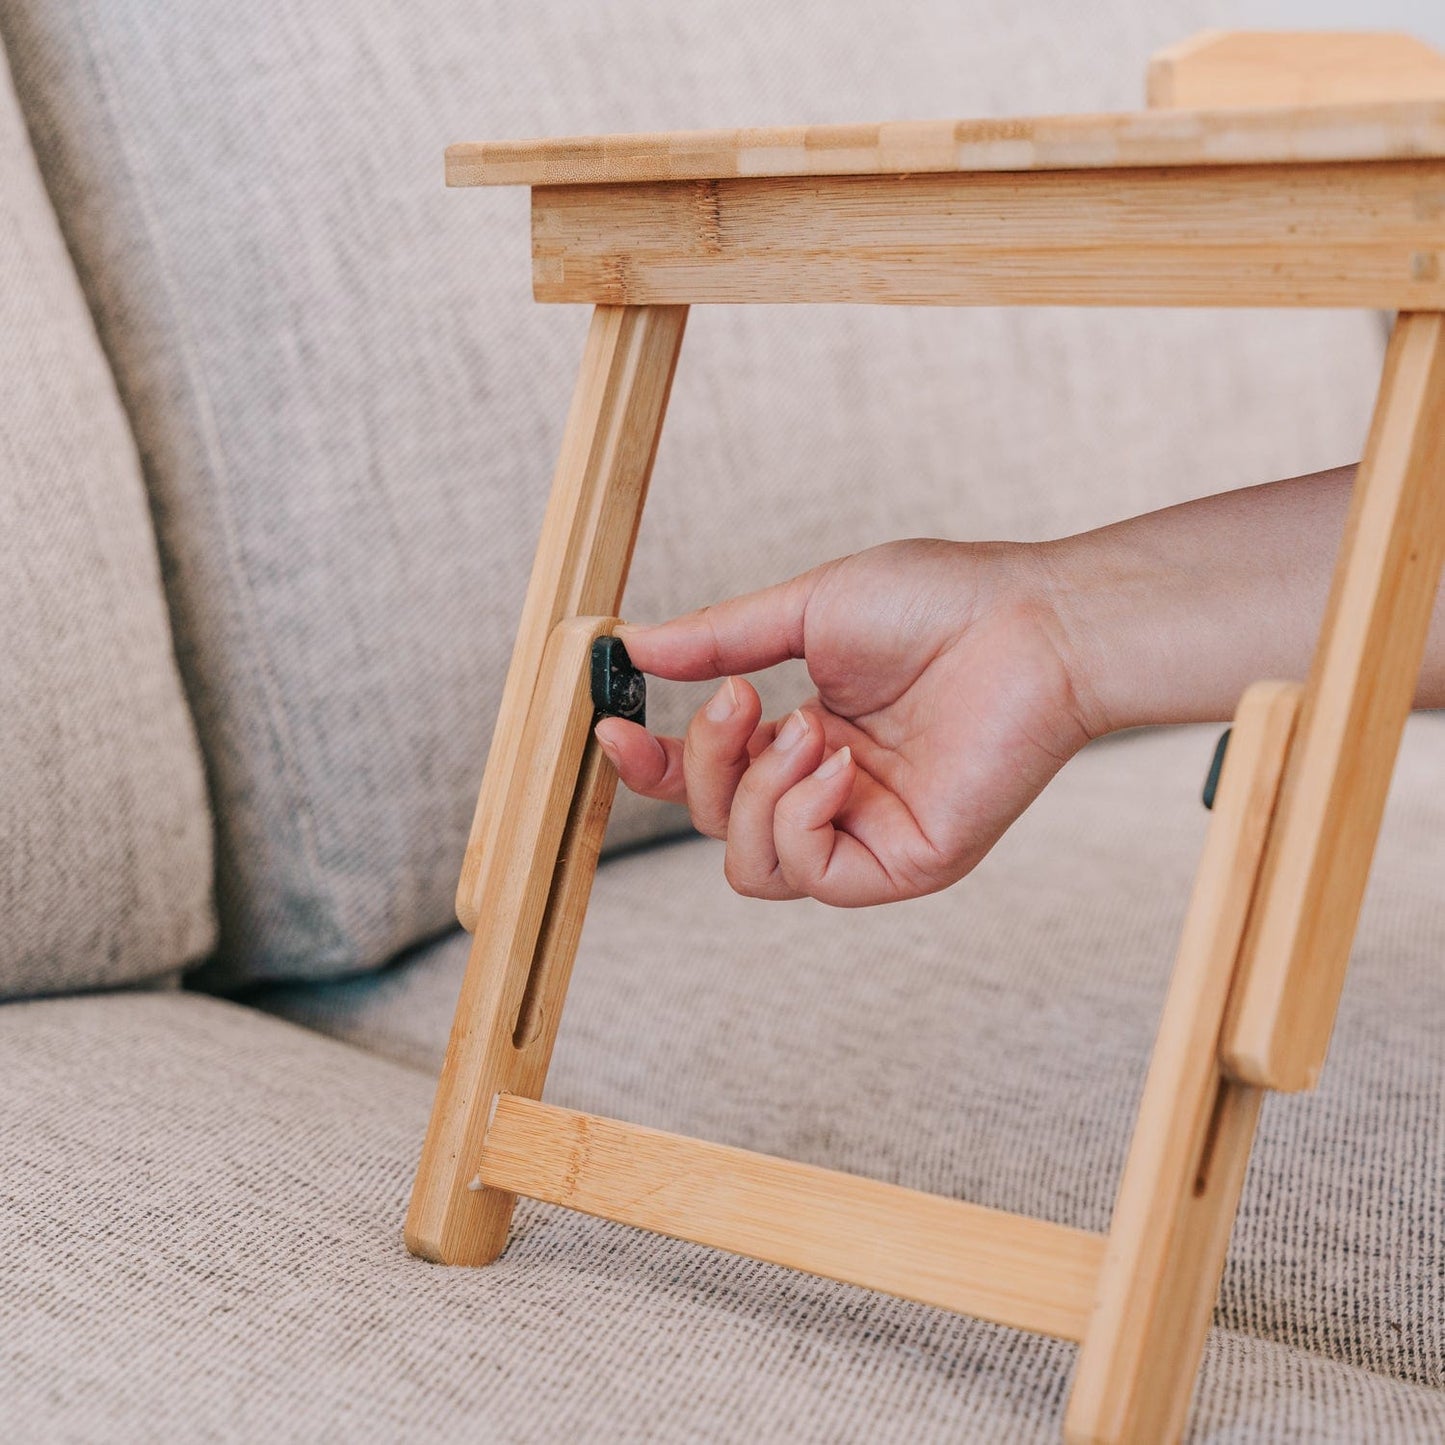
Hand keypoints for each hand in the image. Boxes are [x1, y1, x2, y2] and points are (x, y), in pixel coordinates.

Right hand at [594, 538, 1091, 905]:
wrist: (1030, 623)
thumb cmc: (937, 605)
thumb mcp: (806, 612)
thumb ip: (720, 638)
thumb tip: (635, 649)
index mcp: (806, 740)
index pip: (706, 779)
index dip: (649, 766)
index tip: (610, 725)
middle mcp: (829, 795)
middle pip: (713, 825)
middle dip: (700, 766)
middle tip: (739, 699)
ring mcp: (865, 834)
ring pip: (749, 866)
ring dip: (755, 792)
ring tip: (809, 726)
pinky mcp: (902, 864)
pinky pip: (808, 873)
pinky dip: (800, 814)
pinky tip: (837, 759)